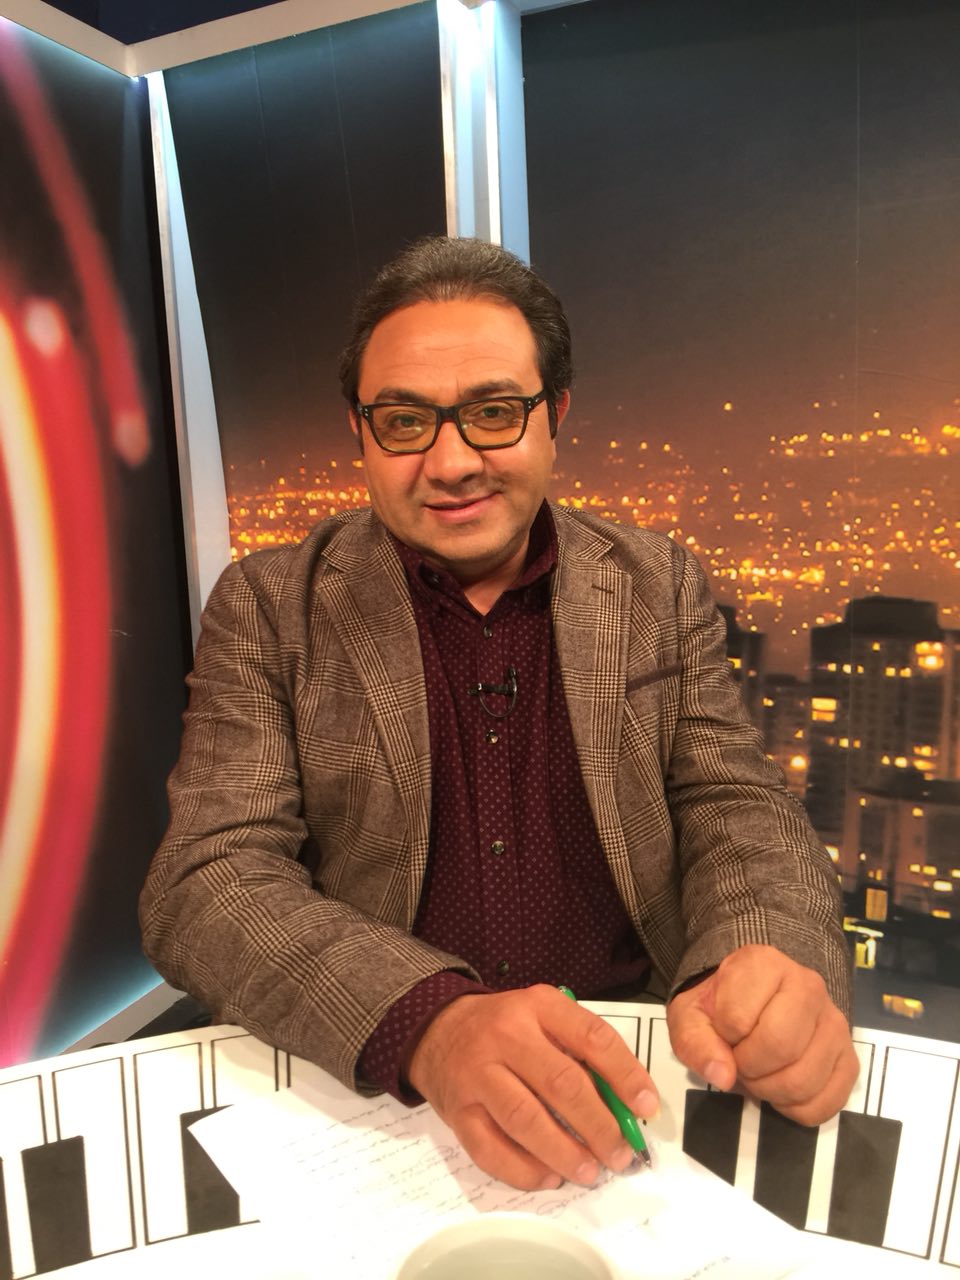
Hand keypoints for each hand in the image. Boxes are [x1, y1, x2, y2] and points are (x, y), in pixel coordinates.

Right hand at [407, 984, 658, 1190]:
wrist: (437, 1029)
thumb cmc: (503, 1027)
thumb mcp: (542, 1016)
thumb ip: (580, 1050)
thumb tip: (625, 1102)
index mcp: (537, 1006)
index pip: (591, 1037)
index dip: (625, 1074)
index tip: (646, 1106)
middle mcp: (506, 1035)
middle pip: (561, 1083)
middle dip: (599, 1125)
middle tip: (620, 1153)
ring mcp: (477, 1074)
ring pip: (526, 1119)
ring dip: (565, 1152)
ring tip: (590, 1171)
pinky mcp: (457, 1110)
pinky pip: (491, 1148)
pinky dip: (524, 1170)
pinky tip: (548, 1177)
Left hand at [667, 945, 858, 1125]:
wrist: (751, 1003)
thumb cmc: (719, 1008)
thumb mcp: (690, 1017)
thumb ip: (696, 1042)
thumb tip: (723, 1076)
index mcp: (764, 964)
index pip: (738, 1018)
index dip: (723, 1038)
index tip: (723, 1033)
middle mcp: (808, 985)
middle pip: (780, 1046)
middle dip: (749, 1069)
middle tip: (740, 1062)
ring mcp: (835, 1022)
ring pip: (805, 1079)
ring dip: (771, 1091)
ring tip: (760, 1074)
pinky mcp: (850, 1057)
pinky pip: (828, 1102)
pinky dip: (797, 1109)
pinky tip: (782, 1089)